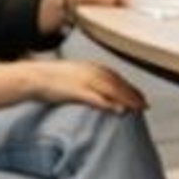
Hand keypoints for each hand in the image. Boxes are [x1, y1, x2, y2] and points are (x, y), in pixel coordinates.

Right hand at [30, 60, 148, 112]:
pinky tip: (117, 110)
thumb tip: (101, 93)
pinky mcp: (75, 91)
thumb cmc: (52, 80)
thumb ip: (90, 82)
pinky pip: (95, 97)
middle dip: (133, 95)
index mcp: (92, 68)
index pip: (117, 78)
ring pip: (111, 90)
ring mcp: (84, 81)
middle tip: (145, 106)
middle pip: (118, 84)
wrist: (34, 77)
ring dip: (126, 100)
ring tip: (136, 109)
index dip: (131, 88)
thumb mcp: (76, 75)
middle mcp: (92, 72)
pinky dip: (107, 103)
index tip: (142, 97)